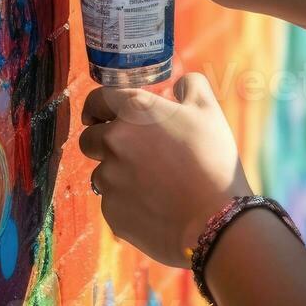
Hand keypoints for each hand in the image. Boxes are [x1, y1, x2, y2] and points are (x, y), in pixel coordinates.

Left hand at [78, 73, 249, 266]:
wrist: (215, 219)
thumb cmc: (213, 161)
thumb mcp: (210, 111)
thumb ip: (191, 86)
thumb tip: (179, 85)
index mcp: (134, 112)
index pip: (97, 100)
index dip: (98, 106)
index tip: (100, 114)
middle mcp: (114, 142)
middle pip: (89, 138)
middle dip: (103, 142)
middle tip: (133, 151)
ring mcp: (110, 179)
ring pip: (102, 172)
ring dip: (118, 174)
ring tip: (153, 183)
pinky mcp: (111, 211)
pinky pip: (112, 202)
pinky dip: (127, 201)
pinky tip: (155, 205)